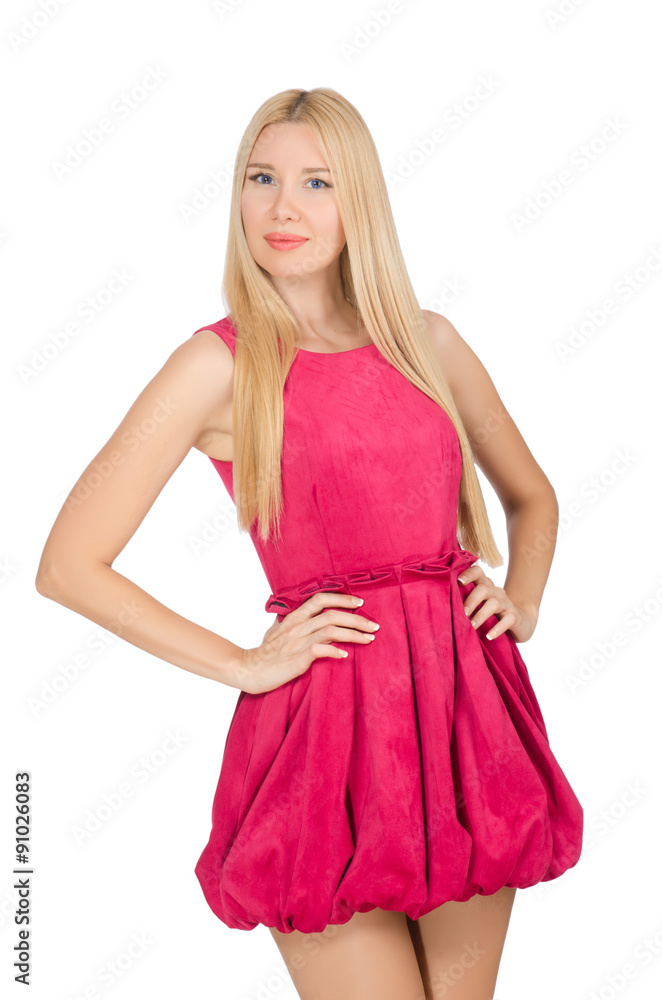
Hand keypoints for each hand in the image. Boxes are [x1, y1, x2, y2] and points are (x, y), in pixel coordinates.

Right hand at [236, 592, 379, 694]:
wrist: (249, 670)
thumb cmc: (264, 652)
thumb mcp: (276, 631)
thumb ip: (288, 622)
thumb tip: (293, 616)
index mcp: (294, 617)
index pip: (320, 599)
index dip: (342, 598)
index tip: (359, 603)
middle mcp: (298, 626)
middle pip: (332, 614)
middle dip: (357, 619)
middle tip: (374, 625)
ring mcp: (298, 641)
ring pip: (331, 630)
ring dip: (354, 634)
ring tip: (369, 639)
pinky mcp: (298, 658)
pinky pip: (321, 649)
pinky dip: (335, 650)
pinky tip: (346, 655)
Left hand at [457, 565, 537, 643]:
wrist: (522, 621)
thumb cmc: (491, 614)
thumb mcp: (478, 605)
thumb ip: (464, 602)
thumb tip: (437, 605)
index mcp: (485, 585)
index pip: (478, 571)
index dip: (468, 574)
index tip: (457, 582)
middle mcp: (496, 591)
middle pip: (484, 588)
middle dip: (471, 600)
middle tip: (462, 614)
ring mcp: (507, 603)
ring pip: (495, 603)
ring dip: (481, 615)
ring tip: (472, 626)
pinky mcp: (515, 617)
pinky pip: (508, 619)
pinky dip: (498, 628)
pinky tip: (489, 636)